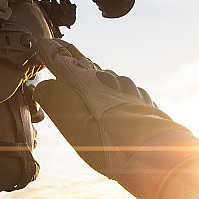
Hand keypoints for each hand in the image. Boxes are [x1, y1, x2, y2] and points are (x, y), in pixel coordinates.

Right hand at [33, 38, 198, 198]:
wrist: (157, 156)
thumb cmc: (113, 146)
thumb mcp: (75, 128)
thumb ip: (56, 102)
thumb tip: (43, 86)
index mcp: (89, 83)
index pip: (64, 61)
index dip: (50, 51)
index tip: (41, 42)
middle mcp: (110, 80)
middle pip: (86, 64)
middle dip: (71, 57)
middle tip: (60, 48)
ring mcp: (128, 89)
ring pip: (106, 76)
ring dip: (93, 75)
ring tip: (85, 75)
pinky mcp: (142, 101)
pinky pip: (123, 89)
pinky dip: (112, 90)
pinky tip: (113, 98)